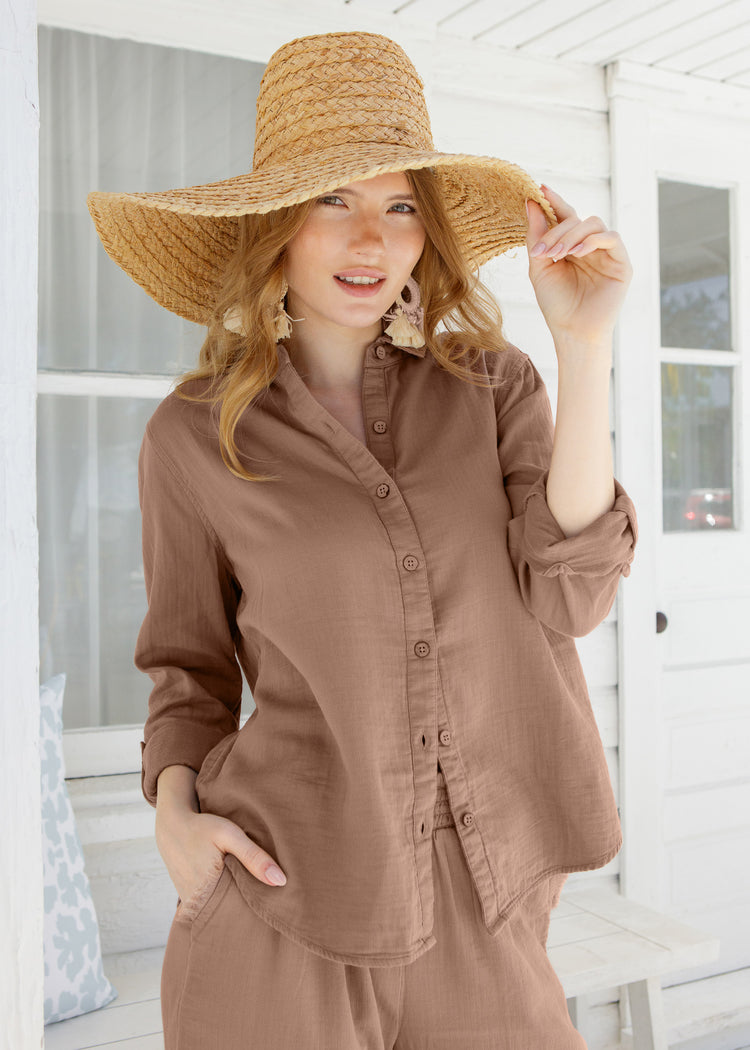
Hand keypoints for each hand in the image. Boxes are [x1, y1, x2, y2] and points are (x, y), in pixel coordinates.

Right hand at [155, 808, 286, 914]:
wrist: (172, 826)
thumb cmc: (202, 828)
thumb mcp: (230, 835)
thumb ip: (254, 857)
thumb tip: (281, 881)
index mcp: (207, 892)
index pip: (239, 914)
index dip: (255, 912)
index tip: (271, 909)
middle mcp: (196, 903)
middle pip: (229, 915)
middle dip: (245, 911)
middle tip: (264, 904)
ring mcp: (189, 903)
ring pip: (218, 910)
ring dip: (232, 904)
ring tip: (248, 895)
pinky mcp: (187, 898)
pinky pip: (208, 905)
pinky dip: (219, 899)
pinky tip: (230, 888)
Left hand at [525, 185, 631, 346]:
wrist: (572, 331)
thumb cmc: (556, 304)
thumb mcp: (540, 267)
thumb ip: (537, 236)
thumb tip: (531, 202)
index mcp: (571, 246)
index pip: (565, 216)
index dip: (554, 201)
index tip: (540, 189)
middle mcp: (590, 246)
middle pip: (577, 219)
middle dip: (558, 230)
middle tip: (542, 249)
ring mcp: (607, 253)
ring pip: (594, 224)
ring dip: (572, 234)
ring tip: (557, 253)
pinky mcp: (621, 263)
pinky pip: (611, 238)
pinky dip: (593, 240)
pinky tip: (577, 253)